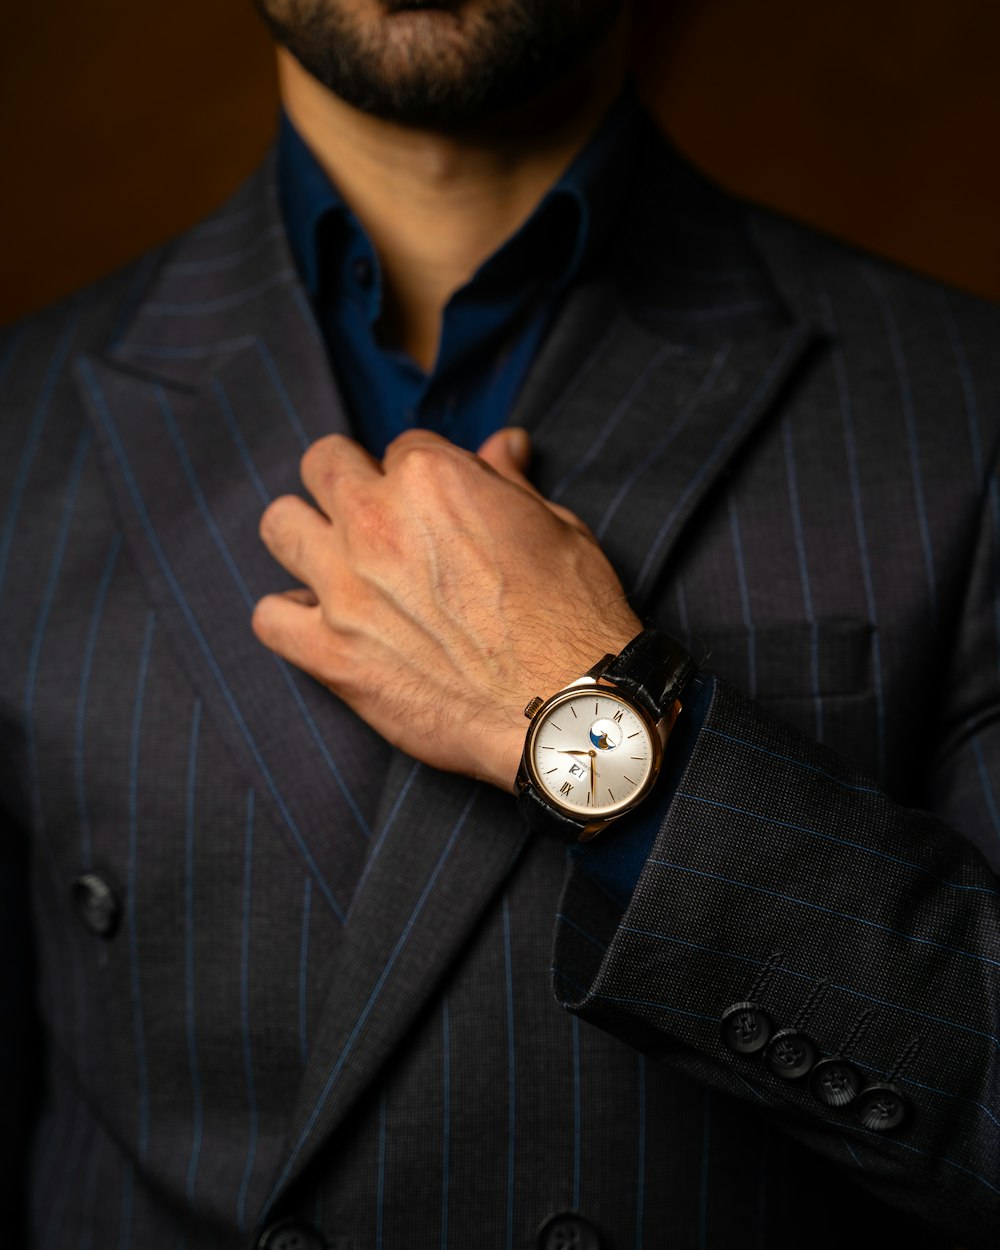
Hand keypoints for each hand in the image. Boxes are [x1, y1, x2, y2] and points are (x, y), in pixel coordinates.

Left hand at [252, 427, 640, 790]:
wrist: (564, 710)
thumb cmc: (573, 617)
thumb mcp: (557, 529)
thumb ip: (510, 482)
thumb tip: (505, 442)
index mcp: (432, 479)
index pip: (399, 448)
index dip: (418, 478)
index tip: (435, 510)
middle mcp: (376, 521)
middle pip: (322, 465)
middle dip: (347, 482)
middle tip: (375, 519)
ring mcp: (345, 588)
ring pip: (279, 526)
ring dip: (305, 536)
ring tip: (336, 563)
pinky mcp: (330, 654)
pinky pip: (269, 617)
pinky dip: (289, 617)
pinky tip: (321, 624)